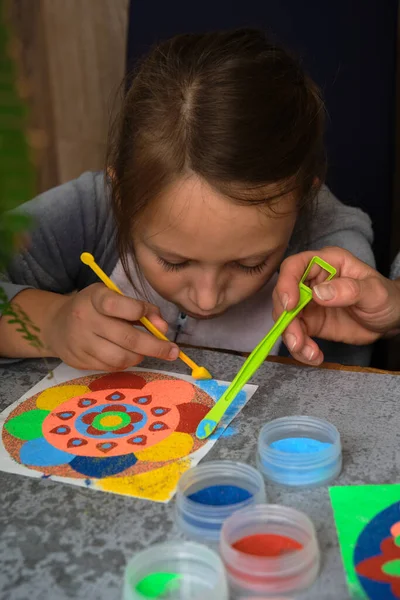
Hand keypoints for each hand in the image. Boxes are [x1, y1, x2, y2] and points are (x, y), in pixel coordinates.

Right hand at [43, 283, 178, 369]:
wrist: (56, 324)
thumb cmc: (94, 308)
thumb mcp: (115, 297)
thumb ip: (142, 309)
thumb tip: (163, 328)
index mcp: (95, 297)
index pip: (121, 306)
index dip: (143, 313)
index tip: (157, 322)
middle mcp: (84, 319)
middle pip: (127, 338)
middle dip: (156, 347)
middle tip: (173, 351)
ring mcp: (80, 342)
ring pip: (120, 358)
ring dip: (140, 357)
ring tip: (144, 351)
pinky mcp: (78, 361)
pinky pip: (110, 367)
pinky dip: (125, 363)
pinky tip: (126, 355)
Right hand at [273, 247, 399, 364]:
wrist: (389, 321)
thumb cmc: (385, 298)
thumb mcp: (374, 291)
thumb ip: (350, 289)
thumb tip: (319, 293)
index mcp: (325, 263)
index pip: (294, 266)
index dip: (286, 283)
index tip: (290, 305)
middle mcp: (311, 282)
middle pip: (283, 295)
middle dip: (286, 319)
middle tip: (297, 340)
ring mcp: (308, 304)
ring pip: (286, 318)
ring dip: (292, 338)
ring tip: (309, 353)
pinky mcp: (310, 323)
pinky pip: (296, 335)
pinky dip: (300, 349)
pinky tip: (314, 356)